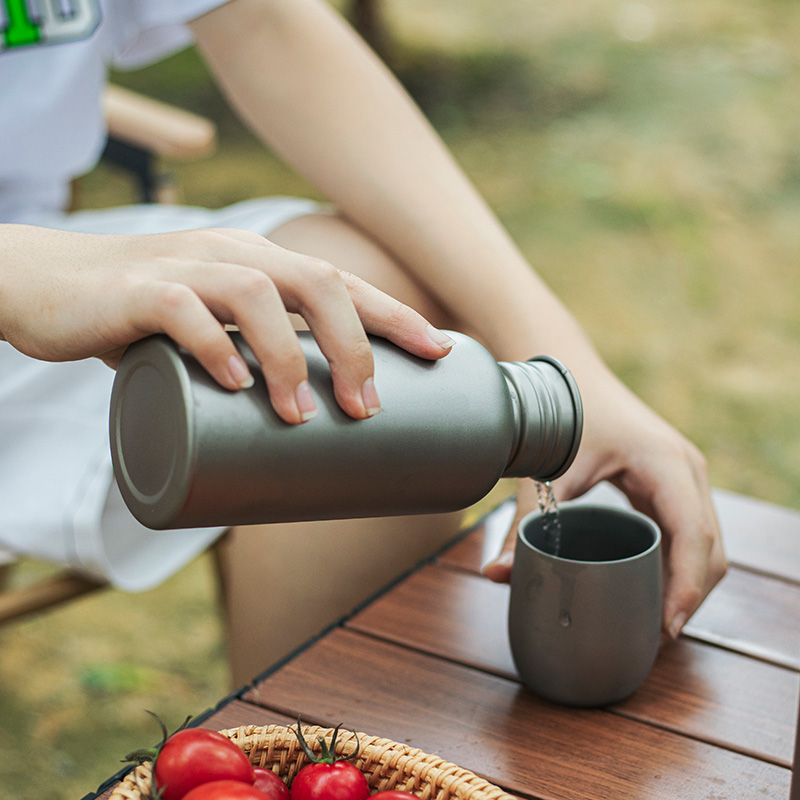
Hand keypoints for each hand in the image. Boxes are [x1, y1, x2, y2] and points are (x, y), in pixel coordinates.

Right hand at [0, 224, 453, 423]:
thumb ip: (253, 357)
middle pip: (317, 284)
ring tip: (303, 415)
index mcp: (262, 264)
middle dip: (355, 345)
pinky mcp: (137, 290)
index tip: (438, 351)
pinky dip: (215, 346)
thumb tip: (303, 426)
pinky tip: (234, 384)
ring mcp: (185, 266)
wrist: (48, 285)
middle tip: (366, 408)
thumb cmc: (143, 317)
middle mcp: (234, 255)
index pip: (343, 282)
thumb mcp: (212, 327)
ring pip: (257, 296)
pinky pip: (183, 309)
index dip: (395, 314)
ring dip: (289, 358)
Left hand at [483, 366, 726, 640]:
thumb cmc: (563, 414)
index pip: (694, 537)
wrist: (571, 374)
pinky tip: (657, 588)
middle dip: (691, 594)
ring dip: (691, 582)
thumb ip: (523, 525)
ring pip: (708, 542)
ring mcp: (686, 475)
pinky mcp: (674, 481)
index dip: (687, 587)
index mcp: (666, 464)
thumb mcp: (548, 471)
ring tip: (658, 621)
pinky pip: (691, 531)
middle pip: (711, 547)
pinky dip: (682, 562)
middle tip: (657, 634)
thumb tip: (496, 575)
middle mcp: (687, 470)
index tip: (667, 627)